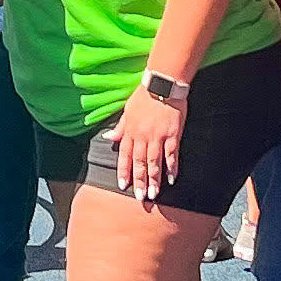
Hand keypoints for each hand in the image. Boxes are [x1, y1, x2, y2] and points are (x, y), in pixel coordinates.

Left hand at [112, 82, 186, 205]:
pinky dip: (171, 167)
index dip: (124, 171)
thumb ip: (119, 127)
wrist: (162, 83)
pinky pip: (171, 154)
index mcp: (130, 131)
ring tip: (154, 194)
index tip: (123, 186)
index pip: (125, 155)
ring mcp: (158, 136)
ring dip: (154, 179)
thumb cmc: (144, 95)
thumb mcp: (127, 110)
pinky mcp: (172, 134)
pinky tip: (172, 179)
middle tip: (141, 197)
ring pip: (154, 162)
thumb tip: (108, 137)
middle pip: (139, 163)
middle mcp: (142, 136)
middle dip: (139, 181)